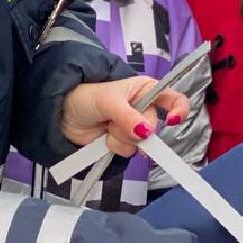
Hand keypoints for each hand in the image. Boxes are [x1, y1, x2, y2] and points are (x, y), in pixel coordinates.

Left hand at [61, 76, 190, 157]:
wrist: (63, 114)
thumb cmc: (87, 96)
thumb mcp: (108, 100)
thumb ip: (127, 116)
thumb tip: (146, 132)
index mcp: (145, 90)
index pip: (174, 99)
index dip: (179, 110)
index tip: (172, 120)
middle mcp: (143, 109)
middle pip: (154, 127)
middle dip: (133, 128)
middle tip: (114, 121)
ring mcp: (133, 129)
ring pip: (140, 144)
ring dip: (121, 138)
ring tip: (106, 127)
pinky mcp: (122, 144)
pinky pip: (128, 152)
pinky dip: (115, 147)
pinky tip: (104, 138)